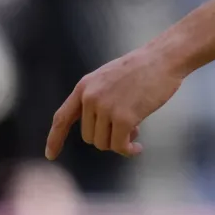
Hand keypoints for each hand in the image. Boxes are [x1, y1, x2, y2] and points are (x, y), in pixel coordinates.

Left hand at [45, 45, 185, 158]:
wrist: (163, 59)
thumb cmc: (142, 69)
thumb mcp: (110, 79)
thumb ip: (98, 99)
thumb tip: (98, 133)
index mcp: (84, 87)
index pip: (62, 117)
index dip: (55, 138)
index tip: (50, 155)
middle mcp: (90, 97)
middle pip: (89, 137)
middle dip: (107, 137)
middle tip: (129, 128)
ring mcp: (106, 107)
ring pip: (104, 144)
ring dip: (120, 143)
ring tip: (136, 130)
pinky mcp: (123, 118)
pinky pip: (119, 146)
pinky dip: (128, 151)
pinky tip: (138, 148)